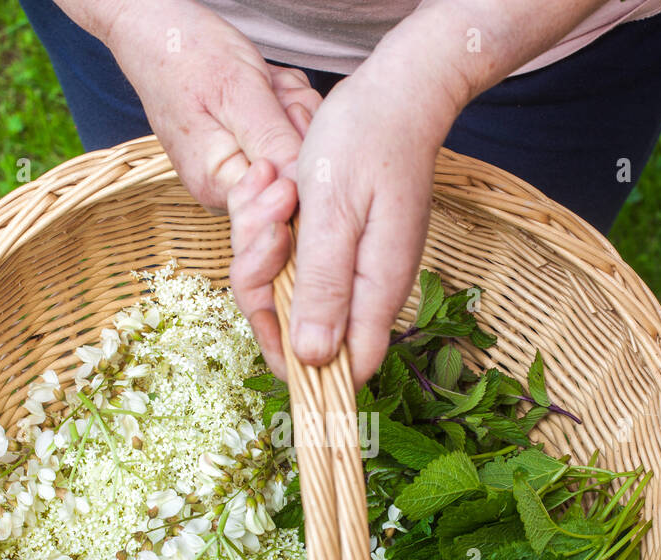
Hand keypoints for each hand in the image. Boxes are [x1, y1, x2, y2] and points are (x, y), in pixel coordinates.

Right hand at [97, 0, 318, 208]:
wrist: (162, 34)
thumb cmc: (188, 56)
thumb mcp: (237, 91)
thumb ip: (271, 143)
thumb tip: (301, 193)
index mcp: (217, 186)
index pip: (280, 211)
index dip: (297, 169)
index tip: (284, 121)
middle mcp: (230, 190)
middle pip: (300, 180)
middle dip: (297, 129)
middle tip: (271, 93)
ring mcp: (245, 173)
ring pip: (304, 152)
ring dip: (293, 109)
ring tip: (263, 84)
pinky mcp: (255, 156)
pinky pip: (295, 137)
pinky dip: (289, 106)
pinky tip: (266, 88)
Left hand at [284, 70, 455, 385]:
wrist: (397, 92)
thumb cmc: (368, 142)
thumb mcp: (334, 214)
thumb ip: (325, 289)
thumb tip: (314, 360)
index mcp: (373, 292)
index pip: (338, 367)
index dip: (292, 358)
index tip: (263, 307)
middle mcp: (368, 290)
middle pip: (300, 329)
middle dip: (263, 281)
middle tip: (269, 221)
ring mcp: (355, 269)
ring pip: (289, 289)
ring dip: (263, 243)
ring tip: (275, 188)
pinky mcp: (343, 248)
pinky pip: (294, 258)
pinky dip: (274, 226)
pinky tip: (278, 186)